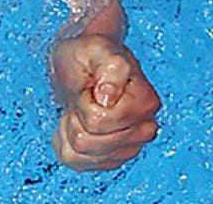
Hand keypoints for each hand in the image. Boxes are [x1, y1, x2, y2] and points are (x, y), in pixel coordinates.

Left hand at [49, 3, 160, 170]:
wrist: (84, 63)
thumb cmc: (88, 55)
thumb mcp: (95, 49)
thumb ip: (110, 67)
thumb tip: (109, 96)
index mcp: (145, 103)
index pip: (96, 121)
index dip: (82, 102)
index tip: (90, 87)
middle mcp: (144, 129)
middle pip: (87, 143)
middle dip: (76, 118)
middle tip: (83, 97)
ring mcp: (130, 147)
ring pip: (81, 155)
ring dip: (71, 129)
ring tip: (81, 107)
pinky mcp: (113, 158)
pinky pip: (77, 162)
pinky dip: (67, 143)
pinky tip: (77, 122)